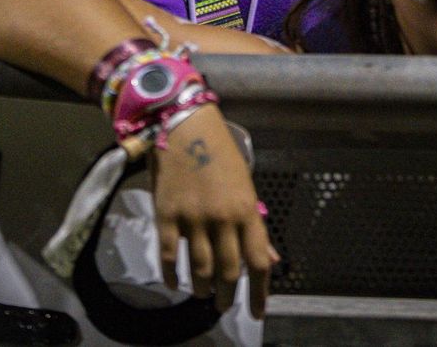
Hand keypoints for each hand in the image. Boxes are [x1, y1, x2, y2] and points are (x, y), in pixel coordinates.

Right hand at [149, 106, 274, 318]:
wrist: (185, 125)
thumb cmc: (220, 152)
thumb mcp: (246, 186)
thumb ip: (255, 225)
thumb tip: (270, 258)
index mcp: (247, 210)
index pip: (259, 261)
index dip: (260, 292)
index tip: (258, 311)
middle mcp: (222, 218)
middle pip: (229, 272)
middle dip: (228, 297)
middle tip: (224, 306)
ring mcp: (193, 217)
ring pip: (200, 269)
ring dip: (203, 290)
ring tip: (203, 296)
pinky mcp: (166, 214)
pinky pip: (169, 255)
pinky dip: (173, 275)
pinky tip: (176, 284)